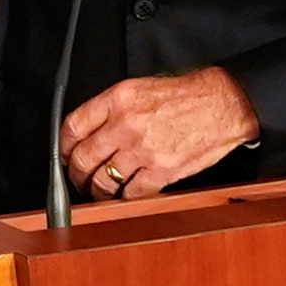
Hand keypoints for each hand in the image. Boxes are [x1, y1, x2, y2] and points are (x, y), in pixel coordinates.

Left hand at [59, 65, 258, 203]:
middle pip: (83, 158)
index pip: (74, 126)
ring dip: (97, 191)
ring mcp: (142, 149)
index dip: (63, 146)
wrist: (222, 104)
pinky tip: (125, 195)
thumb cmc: (186, 96)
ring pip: (103, 181)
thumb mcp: (142, 87)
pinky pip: (131, 194)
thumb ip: (113, 107)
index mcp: (119, 99)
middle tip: (78, 178)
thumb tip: (90, 130)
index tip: (65, 154)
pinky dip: (125, 198)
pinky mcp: (161, 170)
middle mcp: (126, 124)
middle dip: (76, 173)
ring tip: (100, 191)